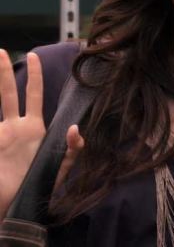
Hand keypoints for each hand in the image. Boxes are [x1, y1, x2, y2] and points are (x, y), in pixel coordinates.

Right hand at [0, 51, 84, 218]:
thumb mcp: (61, 168)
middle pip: (8, 94)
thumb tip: (75, 129)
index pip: (34, 95)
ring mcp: (1, 137)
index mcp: (34, 128)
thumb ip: (72, 149)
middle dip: (2, 72)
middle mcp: (14, 128)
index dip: (34, 76)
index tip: (34, 55)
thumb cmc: (39, 186)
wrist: (15, 208)